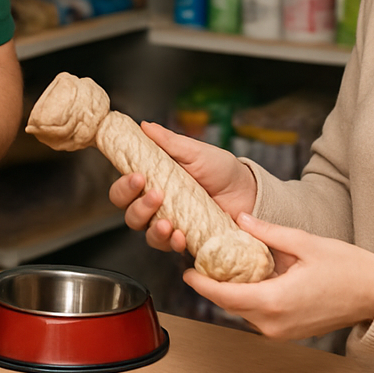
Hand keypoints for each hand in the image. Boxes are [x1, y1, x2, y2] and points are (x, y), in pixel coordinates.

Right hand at [108, 121, 258, 253]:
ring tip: (167, 222)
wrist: (249, 193)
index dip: (124, 185)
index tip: (137, 176)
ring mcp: (170, 222)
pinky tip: (180, 236)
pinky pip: (169, 246)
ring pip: (145, 232)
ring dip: (152, 228)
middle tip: (155, 195)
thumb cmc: (222, 170)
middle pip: (129, 212)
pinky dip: (171, 242)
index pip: (125, 187)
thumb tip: (145, 126)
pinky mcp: (185, 239)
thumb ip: (169, 142)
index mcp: (155, 180)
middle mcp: (157, 204)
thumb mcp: (196, 152)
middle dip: (136, 206)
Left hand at [184, 213, 373, 340]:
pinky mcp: (288, 332)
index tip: (187, 269)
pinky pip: (259, 315)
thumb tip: (239, 219)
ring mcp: (282, 331)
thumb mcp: (305, 242)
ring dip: (231, 292)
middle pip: (230, 305)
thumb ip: (268, 232)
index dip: (202, 284)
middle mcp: (274, 323)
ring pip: (243, 312)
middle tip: (201, 260)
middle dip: (213, 285)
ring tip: (221, 265)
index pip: (225, 297)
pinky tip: (248, 277)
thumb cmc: (347, 268)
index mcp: (276, 301)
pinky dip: (249, 298)